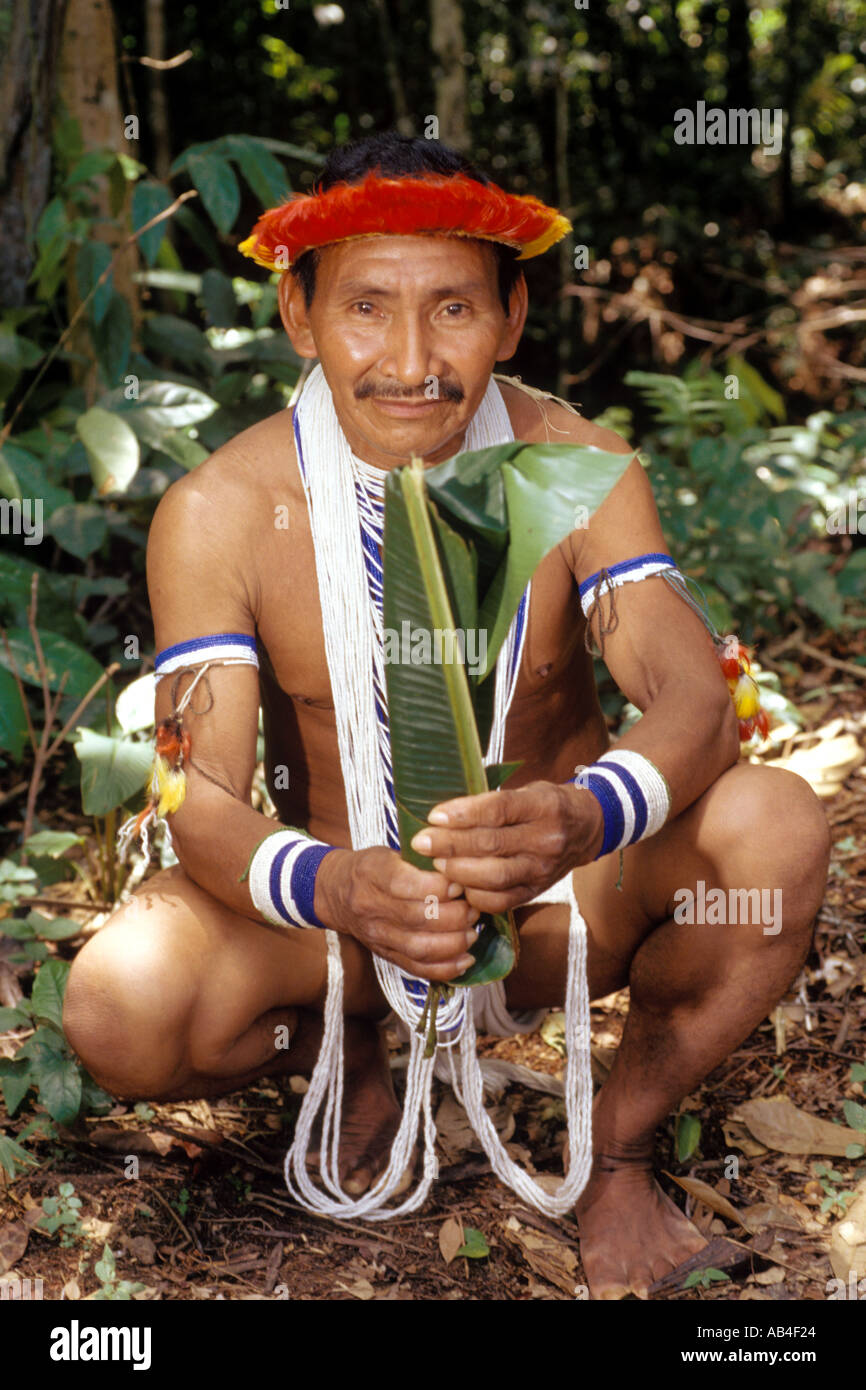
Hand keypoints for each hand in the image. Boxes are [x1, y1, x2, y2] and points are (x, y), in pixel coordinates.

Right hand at [314, 846, 481, 981]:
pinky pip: (417, 968)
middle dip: (455, 916)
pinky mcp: (385, 955)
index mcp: (372, 874)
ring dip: (454, 943)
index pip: (405, 884)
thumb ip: (421, 859)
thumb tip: (463, 866)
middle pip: (418, 919)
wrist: (336, 892)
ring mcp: (377, 936)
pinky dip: (445, 969)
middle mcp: (371, 907)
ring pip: (420, 948)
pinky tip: (466, 960)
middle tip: (473, 909)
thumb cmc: (372, 867)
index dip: (438, 887)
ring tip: (473, 932)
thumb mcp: (390, 851)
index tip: (459, 885)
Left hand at [409, 781, 603, 913]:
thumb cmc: (547, 805)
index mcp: (543, 806)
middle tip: (422, 843)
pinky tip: (458, 885)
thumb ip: (492, 802)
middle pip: (492, 844)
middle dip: (450, 845)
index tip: (434, 816)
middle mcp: (545, 839)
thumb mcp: (527, 790)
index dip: (463, 814)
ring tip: (436, 864)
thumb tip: (443, 814)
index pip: (498, 809)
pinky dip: (475, 895)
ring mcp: (542, 869)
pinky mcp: (536, 891)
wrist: (587, 828)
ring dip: (459, 872)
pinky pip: (501, 901)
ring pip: (494, 876)